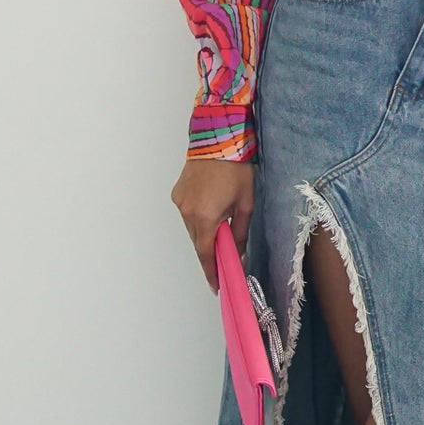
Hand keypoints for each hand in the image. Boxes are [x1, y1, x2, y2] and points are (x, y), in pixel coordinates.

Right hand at [170, 157, 256, 293]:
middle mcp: (187, 212)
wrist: (218, 139)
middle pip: (198, 243)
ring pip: (192, 229)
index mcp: (205, 217)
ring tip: (221, 229)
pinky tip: (211, 211)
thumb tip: (239, 253)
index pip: (206, 254)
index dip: (211, 272)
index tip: (216, 285)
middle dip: (211, 253)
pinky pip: (187, 215)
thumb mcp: (245, 203)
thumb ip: (240, 232)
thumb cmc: (235, 168)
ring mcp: (180, 203)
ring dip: (205, 234)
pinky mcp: (177, 194)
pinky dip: (198, 219)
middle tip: (225, 261)